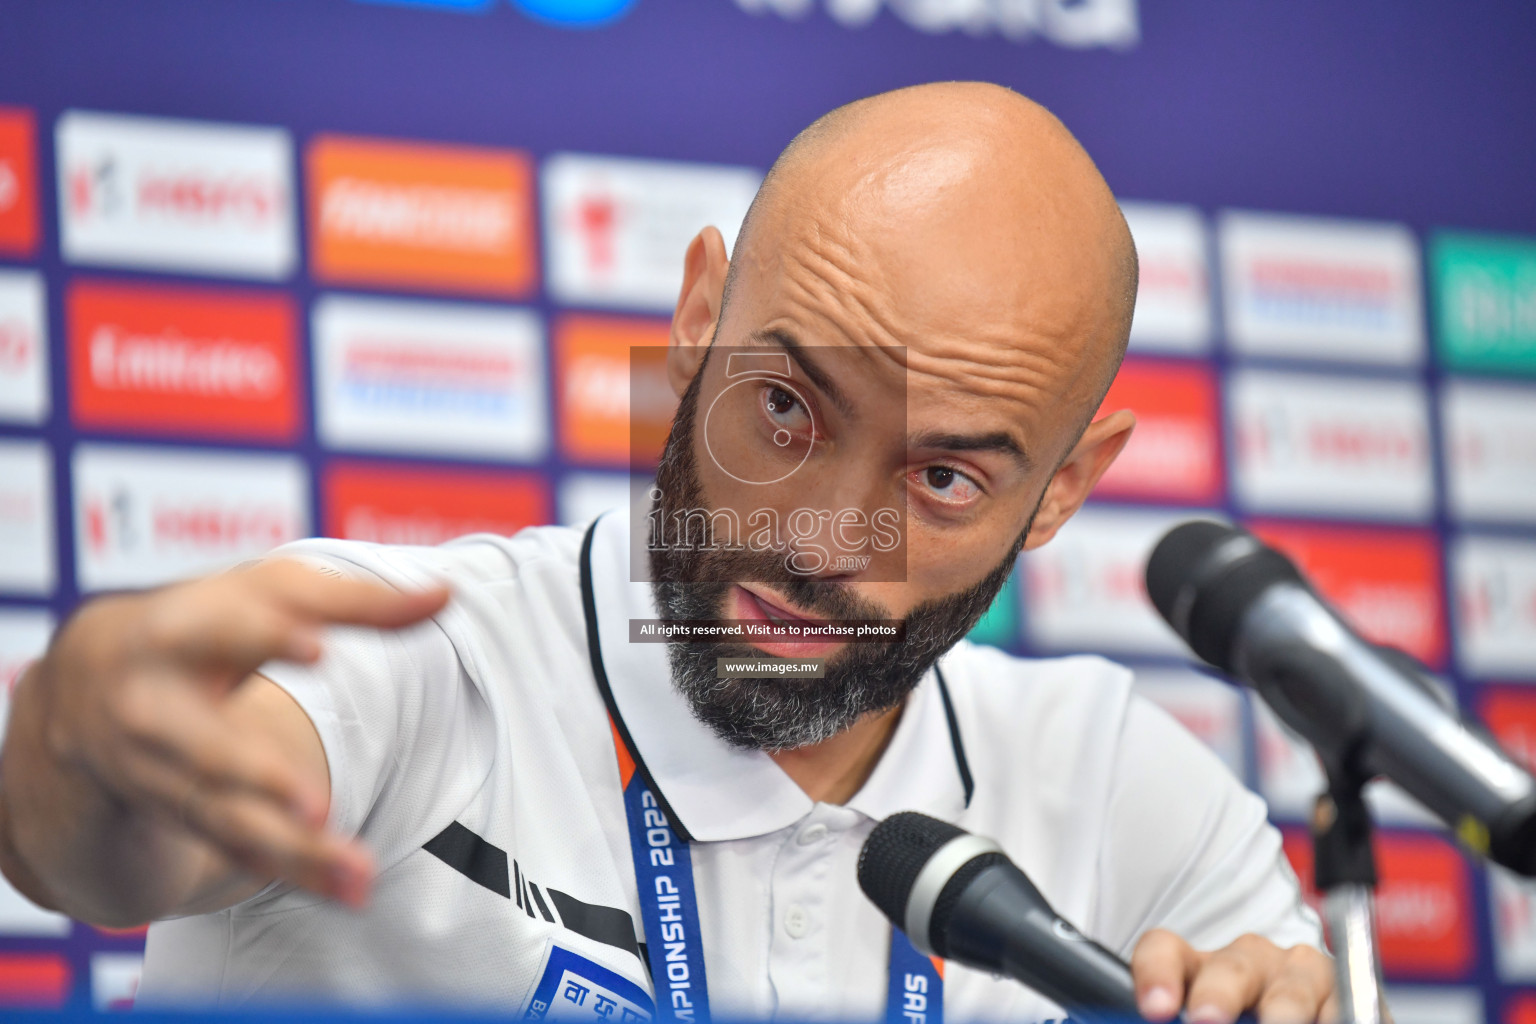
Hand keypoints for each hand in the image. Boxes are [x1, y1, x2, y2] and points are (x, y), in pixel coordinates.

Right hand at [21, 558, 447, 911]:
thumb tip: (445, 595)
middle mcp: (152, 711)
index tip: (319, 646)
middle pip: (206, 750)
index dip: (268, 636)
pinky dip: (295, 873)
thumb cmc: (200, 621)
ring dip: (292, 852)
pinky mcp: (182, 814)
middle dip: (254, 777)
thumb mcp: (266, 593)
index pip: (225, 631)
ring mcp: (159, 774)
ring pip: (227, 818)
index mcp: (175, 634)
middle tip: (313, 806)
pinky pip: (240, 850)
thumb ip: (355, 601)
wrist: (87, 682)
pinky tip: (348, 890)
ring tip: (359, 873)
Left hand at [1130, 929, 1336, 1023]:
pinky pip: (1340, 1005)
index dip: (1157, 974)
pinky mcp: (1347, 986)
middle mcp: (1247, 959)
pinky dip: (1331, 1020)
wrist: (1319, 1018)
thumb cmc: (1248, 1022)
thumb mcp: (1218, 1020)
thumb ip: (1195, 1020)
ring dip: (1282, 1014)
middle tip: (1206, 1020)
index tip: (1156, 1011)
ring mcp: (1299, 969)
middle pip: (1228, 969)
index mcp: (1201, 970)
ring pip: (1289, 990)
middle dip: (1218, 996)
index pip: (1165, 951)